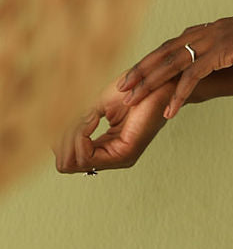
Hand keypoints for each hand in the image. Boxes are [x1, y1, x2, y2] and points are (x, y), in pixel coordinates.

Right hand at [53, 80, 170, 173]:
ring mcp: (119, 158)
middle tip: (77, 118)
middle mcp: (112, 158)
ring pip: (75, 161)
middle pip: (67, 164)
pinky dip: (81, 135)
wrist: (160, 83)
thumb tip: (57, 141)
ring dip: (71, 136)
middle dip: (62, 140)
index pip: (68, 158)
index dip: (61, 138)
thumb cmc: (135, 91)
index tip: (75, 116)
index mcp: (107, 148)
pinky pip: (88, 155)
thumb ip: (78, 125)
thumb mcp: (97, 107)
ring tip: (87, 116)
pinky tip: (91, 118)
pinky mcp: (125, 153)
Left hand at [116, 9, 232, 118]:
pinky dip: (179, 95)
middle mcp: (206, 31)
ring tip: (132, 99)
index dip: (152, 61)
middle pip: (163, 52)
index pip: (172, 45)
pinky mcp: (223, 52)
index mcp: (210, 29)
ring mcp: (213, 40)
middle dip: (139, 70)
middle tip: (120, 88)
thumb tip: (232, 58)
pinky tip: (169, 110)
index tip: (135, 75)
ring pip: (170, 63)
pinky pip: (193, 76)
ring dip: (149, 83)